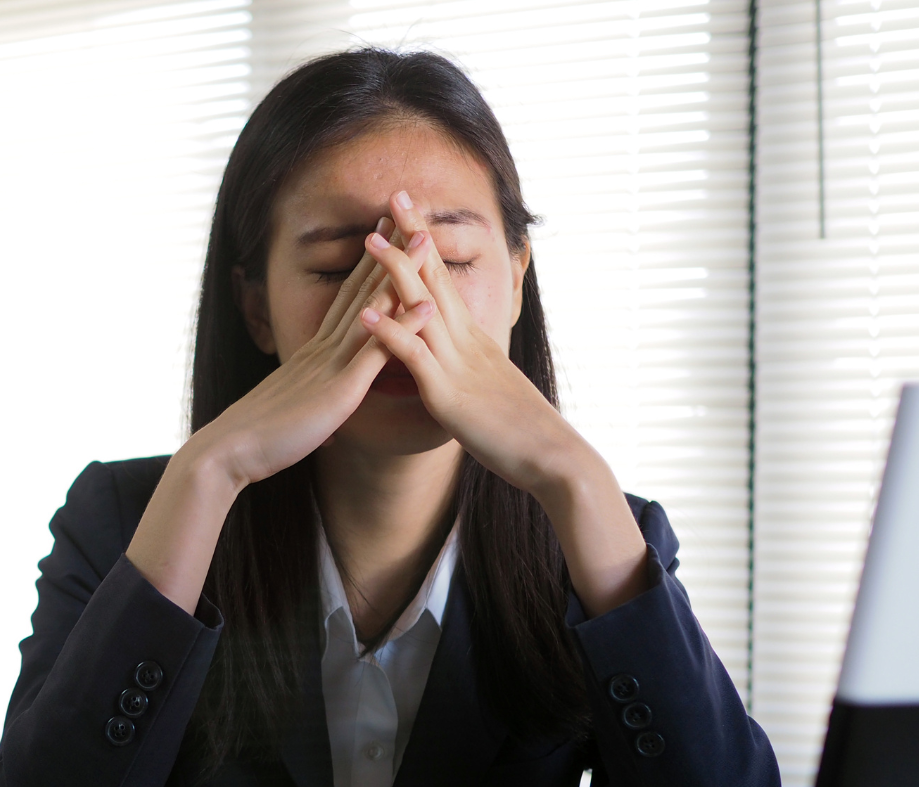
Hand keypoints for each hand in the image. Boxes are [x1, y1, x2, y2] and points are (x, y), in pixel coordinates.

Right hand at [195, 218, 431, 488]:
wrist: (229, 450)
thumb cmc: (257, 438)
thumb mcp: (291, 411)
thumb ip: (310, 402)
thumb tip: (321, 413)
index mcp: (313, 353)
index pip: (346, 300)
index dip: (367, 267)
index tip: (384, 235)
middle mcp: (322, 349)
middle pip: (360, 290)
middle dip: (388, 252)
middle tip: (409, 215)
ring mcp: (331, 365)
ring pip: (373, 310)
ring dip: (401, 274)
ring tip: (426, 242)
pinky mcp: (340, 390)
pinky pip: (377, 353)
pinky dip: (403, 327)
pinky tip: (427, 307)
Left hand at [359, 191, 650, 615]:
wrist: (553, 459)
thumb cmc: (521, 432)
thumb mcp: (492, 389)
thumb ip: (472, 368)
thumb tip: (462, 358)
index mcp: (472, 341)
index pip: (443, 282)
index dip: (425, 246)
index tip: (408, 212)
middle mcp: (465, 343)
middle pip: (434, 278)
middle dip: (412, 236)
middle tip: (393, 195)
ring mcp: (456, 366)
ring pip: (421, 309)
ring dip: (394, 272)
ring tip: (369, 239)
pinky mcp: (447, 395)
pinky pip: (414, 358)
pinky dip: (389, 333)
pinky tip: (366, 314)